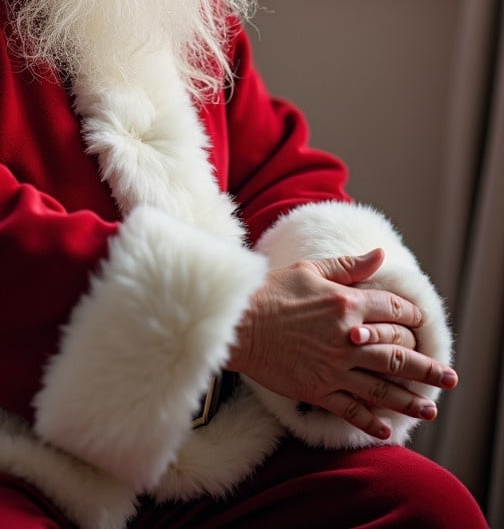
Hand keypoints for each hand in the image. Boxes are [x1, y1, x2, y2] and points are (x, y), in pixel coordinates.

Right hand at [227, 248, 457, 439]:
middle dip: (426, 366)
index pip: (393, 312)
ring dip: (409, 399)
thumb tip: (380, 256)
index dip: (411, 316)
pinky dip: (370, 421)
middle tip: (447, 377)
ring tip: (429, 408)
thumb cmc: (271, 291)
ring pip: (382, 387)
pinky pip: (351, 409)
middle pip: (398, 354)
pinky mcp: (317, 389)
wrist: (238, 323)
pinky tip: (386, 429)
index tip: (419, 323)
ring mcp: (334, 368)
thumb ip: (348, 267)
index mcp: (346, 304)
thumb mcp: (310, 270)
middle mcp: (346, 339)